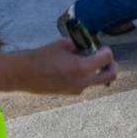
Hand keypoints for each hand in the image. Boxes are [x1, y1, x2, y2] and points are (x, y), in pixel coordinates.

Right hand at [3, 40, 117, 94]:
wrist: (24, 74)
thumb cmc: (42, 57)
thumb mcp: (63, 44)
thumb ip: (81, 45)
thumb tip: (90, 46)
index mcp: (82, 67)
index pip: (107, 59)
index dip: (107, 51)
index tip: (102, 47)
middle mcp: (84, 81)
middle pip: (111, 75)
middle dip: (112, 65)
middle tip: (107, 59)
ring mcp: (78, 89)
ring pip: (98, 80)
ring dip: (98, 71)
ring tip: (87, 62)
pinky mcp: (72, 93)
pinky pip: (86, 84)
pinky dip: (87, 76)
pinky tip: (75, 69)